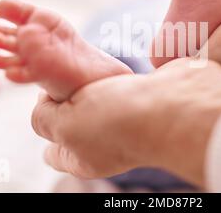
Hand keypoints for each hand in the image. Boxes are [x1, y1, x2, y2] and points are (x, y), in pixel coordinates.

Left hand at [31, 58, 220, 186]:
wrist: (177, 104)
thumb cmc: (121, 121)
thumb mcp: (67, 126)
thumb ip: (44, 119)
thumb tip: (46, 104)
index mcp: (83, 158)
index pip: (52, 150)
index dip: (43, 121)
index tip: (47, 99)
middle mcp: (103, 141)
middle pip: (72, 118)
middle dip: (63, 96)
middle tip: (62, 75)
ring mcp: (124, 118)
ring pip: (91, 97)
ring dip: (82, 79)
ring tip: (78, 63)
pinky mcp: (140, 96)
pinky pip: (114, 83)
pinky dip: (105, 72)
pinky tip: (103, 62)